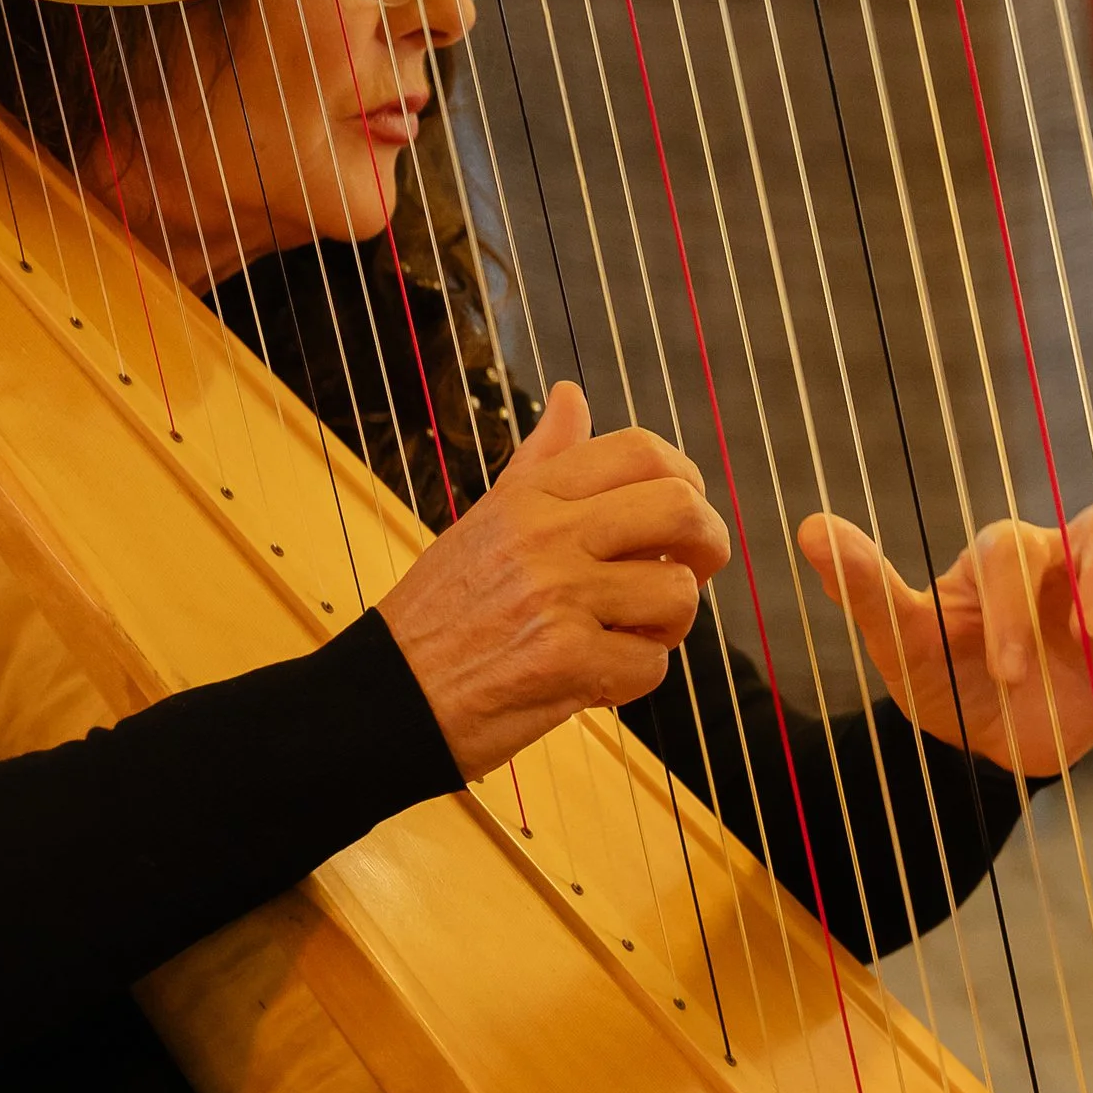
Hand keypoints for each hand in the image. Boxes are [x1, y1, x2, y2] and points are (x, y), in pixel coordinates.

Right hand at [380, 381, 729, 779]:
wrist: (385, 698)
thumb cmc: (440, 613)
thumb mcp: (485, 520)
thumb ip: (540, 461)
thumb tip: (572, 394)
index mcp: (531, 496)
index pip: (642, 451)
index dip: (685, 479)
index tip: (680, 516)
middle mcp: (547, 535)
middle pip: (681, 509)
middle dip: (708, 544)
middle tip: (691, 570)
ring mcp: (558, 597)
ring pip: (678, 594)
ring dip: (668, 625)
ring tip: (628, 634)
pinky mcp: (565, 662)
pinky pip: (652, 665)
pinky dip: (634, 678)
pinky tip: (597, 677)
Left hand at [796, 498, 1092, 776]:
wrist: (978, 742)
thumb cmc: (939, 677)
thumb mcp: (899, 638)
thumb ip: (867, 585)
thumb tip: (808, 526)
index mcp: (1010, 554)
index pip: (1023, 552)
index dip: (1015, 605)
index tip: (1008, 671)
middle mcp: (1071, 565)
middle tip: (1090, 633)